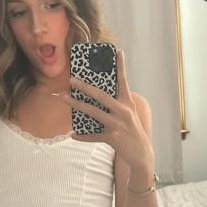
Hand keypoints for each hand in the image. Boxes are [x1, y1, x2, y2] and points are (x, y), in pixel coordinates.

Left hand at [61, 49, 153, 173]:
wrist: (142, 155)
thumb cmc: (132, 132)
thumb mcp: (128, 115)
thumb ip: (117, 105)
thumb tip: (96, 97)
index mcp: (128, 103)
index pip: (123, 81)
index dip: (121, 66)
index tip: (118, 51)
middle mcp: (124, 112)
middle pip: (101, 95)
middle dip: (85, 87)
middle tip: (72, 80)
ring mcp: (118, 125)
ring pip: (93, 113)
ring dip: (77, 106)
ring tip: (64, 99)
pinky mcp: (113, 138)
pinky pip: (94, 136)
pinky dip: (83, 136)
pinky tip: (73, 135)